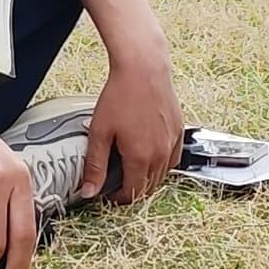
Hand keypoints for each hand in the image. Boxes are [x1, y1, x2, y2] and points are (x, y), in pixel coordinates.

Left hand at [83, 34, 184, 206]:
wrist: (143, 69)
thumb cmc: (121, 94)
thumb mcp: (99, 132)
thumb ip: (95, 165)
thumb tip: (89, 190)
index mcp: (140, 157)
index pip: (133, 192)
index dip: (119, 198)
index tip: (110, 194)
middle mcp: (160, 153)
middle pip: (149, 187)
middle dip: (133, 191)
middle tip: (118, 185)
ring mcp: (172, 142)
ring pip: (163, 176)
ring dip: (148, 180)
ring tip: (132, 172)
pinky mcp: (179, 131)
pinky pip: (173, 159)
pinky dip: (162, 165)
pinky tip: (150, 157)